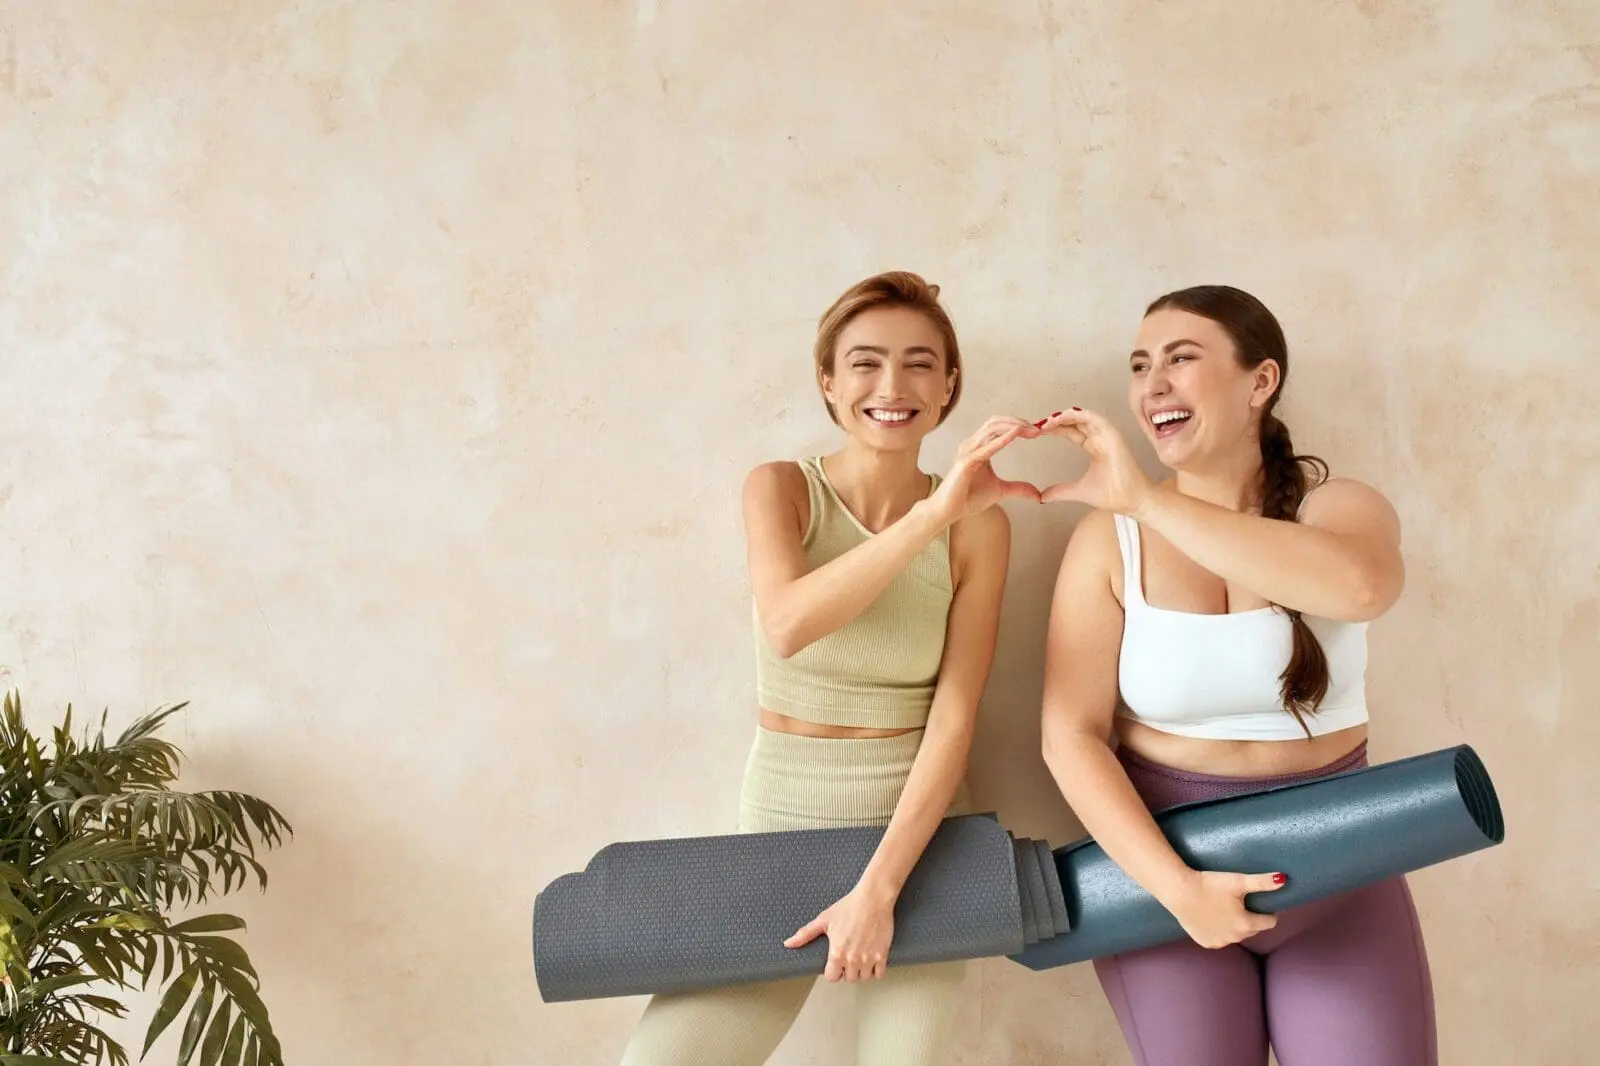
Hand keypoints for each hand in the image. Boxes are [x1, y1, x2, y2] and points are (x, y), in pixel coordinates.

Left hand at [783, 882, 897, 981]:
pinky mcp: (882, 955)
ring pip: (863, 978)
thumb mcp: (823, 920)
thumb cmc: (849, 907)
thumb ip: (805, 934)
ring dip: (861, 971)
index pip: (832, 978)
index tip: (835, 964)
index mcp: (837, 952)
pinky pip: (879, 974)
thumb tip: (788, 943)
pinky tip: (871, 958)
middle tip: (848, 958)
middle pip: (848, 978)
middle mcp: (852, 959)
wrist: (872, 899)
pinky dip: (876, 969)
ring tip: (860, 958)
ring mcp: (868, 958)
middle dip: (847, 971)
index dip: (833, 972)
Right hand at [928, 416, 1041, 524]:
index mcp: (979, 447)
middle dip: (1019, 422)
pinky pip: (987, 447)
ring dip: (1014, 427)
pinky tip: (1016, 434)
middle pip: (997, 422)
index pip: (1000, 427)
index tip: (1037, 431)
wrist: (948, 511)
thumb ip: (1018, 489)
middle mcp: (972, 444)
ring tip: (1031, 430)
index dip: (1019, 425)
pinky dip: (1003, 439)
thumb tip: (1038, 495)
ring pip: (992, 428)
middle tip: (1038, 429)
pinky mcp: (966, 462)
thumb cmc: (968, 498)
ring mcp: (968, 451)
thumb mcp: (1001, 491)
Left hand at [1035, 407, 1154, 516]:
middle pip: (1075, 422)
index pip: (1071, 432)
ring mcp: (1107, 437)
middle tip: (1038, 424)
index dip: (1055, 429)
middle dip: (1056, 420)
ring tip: (1048, 421)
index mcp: (1093, 448)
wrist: (1131, 503)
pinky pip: (1097, 420)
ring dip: (1066, 416)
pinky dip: (1082, 415)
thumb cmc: (1112, 495)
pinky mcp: (1114, 437)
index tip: (1037, 431)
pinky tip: (1066, 416)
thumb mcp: (1079, 491)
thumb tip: (1041, 497)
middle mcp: (1100, 439)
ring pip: (1085, 417)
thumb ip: (1060, 491)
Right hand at [1161, 869, 1287, 948]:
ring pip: (1236, 935)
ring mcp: (1219, 942)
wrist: (1179, 891)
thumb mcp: (1238, 881)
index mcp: (1246, 924)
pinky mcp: (1206, 942)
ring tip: (1226, 908)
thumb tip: (1284, 880)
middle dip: (1250, 918)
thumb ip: (1262, 882)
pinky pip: (1220, 939)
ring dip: (1235, 925)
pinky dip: (1220, 931)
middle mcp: (1235, 938)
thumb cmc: (1209, 884)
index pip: (1269, 922)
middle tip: (1240, 902)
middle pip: (1252, 929)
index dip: (1268, 911)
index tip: (1260, 901)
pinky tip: (1214, 918)